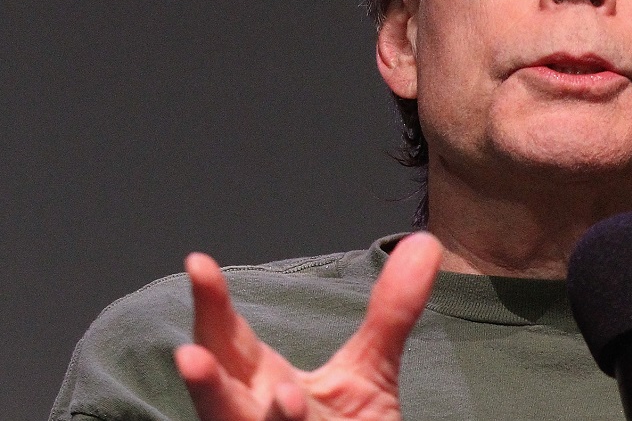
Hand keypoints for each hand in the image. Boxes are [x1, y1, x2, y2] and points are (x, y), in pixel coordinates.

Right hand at [174, 232, 442, 420]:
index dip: (211, 305)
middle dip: (206, 381)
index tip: (198, 262)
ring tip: (287, 397)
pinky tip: (303, 415)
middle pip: (222, 399)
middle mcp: (254, 419)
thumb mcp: (371, 368)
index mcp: (261, 382)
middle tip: (189, 356)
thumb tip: (425, 245)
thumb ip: (391, 311)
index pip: (226, 339)